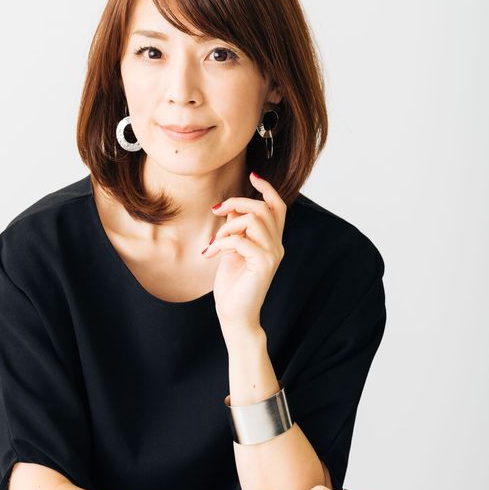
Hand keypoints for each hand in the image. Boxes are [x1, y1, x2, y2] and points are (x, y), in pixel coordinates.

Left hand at [202, 172, 286, 329]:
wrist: (234, 314)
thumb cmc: (232, 284)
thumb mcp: (232, 249)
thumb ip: (237, 228)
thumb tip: (233, 206)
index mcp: (272, 240)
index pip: (278, 206)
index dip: (267, 188)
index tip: (252, 175)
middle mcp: (277, 245)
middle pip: (263, 208)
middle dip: (237, 203)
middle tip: (216, 211)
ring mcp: (272, 255)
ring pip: (253, 220)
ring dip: (228, 226)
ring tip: (214, 243)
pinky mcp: (264, 265)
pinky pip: (241, 240)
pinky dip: (222, 243)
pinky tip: (210, 254)